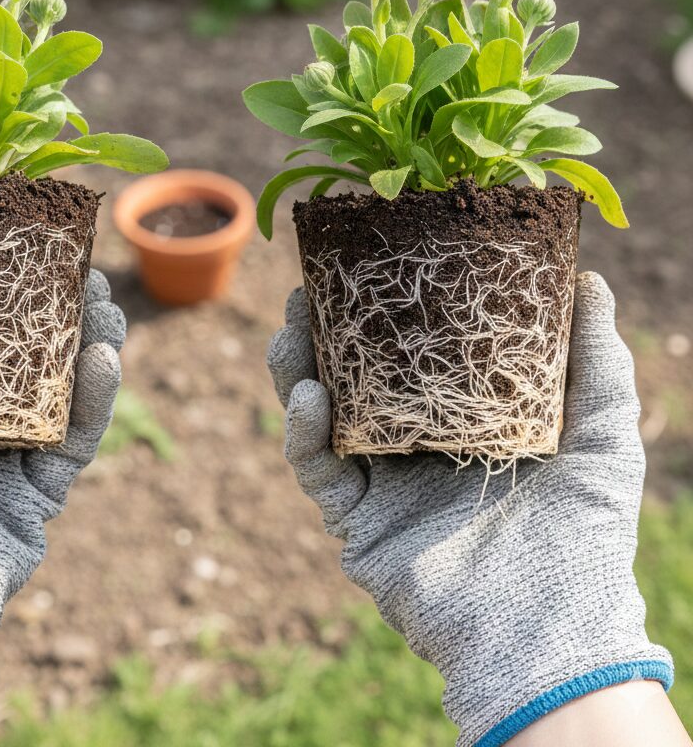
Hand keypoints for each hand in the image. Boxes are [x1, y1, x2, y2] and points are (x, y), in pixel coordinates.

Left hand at [0, 260, 123, 744]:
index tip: (11, 242)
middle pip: (29, 352)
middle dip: (58, 307)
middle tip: (77, 265)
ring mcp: (10, 458)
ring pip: (66, 388)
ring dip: (92, 340)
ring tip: (101, 300)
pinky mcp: (38, 493)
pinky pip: (77, 439)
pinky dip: (97, 399)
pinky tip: (104, 356)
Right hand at [267, 272, 672, 746]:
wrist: (552, 630)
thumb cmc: (586, 534)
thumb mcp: (604, 435)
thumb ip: (597, 361)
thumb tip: (590, 279)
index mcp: (460, 422)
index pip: (407, 355)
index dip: (383, 313)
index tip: (368, 267)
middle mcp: (412, 447)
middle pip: (352, 378)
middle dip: (323, 334)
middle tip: (307, 291)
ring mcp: (380, 483)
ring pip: (320, 416)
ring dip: (296, 370)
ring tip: (292, 329)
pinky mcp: (356, 522)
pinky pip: (317, 468)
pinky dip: (303, 430)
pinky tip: (308, 394)